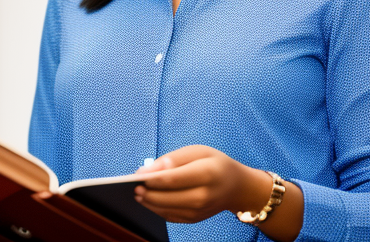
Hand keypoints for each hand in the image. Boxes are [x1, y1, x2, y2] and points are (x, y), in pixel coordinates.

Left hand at [133, 145, 269, 223]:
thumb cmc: (214, 163)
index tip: (136, 175)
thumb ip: (173, 158)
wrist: (236, 186)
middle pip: (169, 197)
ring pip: (168, 209)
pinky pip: (172, 216)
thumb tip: (149, 169)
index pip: (173, 179)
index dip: (152, 178)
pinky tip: (150, 200)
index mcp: (207, 173)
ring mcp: (200, 211)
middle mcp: (204, 195)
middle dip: (148, 193)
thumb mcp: (197, 151)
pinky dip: (158, 209)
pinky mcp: (195, 219)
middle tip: (133, 186)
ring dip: (150, 203)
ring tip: (137, 193)